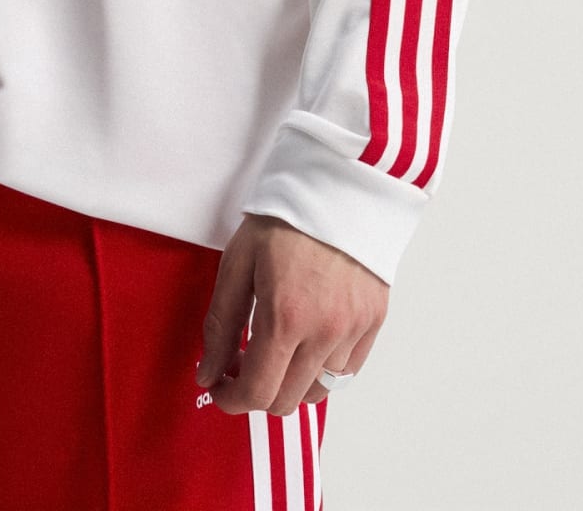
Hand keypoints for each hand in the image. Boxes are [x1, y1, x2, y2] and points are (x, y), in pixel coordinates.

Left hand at [194, 212, 387, 415]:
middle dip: (257, 391)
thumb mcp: (238, 263)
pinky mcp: (374, 320)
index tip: (219, 387)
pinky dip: (322, 369)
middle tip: (242, 363)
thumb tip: (208, 373)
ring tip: (278, 349)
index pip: (257, 392)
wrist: (336, 183)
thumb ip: (220, 325)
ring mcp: (353, 328)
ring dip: (292, 382)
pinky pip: (347, 371)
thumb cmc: (284, 216)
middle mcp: (325, 331)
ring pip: (318, 391)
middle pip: (287, 401)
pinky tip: (307, 341)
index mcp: (285, 317)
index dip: (231, 399)